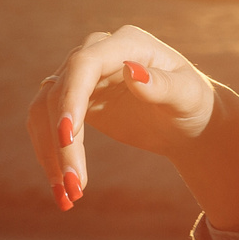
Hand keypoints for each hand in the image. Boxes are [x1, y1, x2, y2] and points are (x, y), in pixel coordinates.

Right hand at [23, 25, 238, 229]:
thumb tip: (132, 72)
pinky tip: (62, 188)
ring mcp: (81, 77)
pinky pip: (47, 125)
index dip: (71, 98)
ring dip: (50, 153)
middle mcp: (96, 53)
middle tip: (75, 186)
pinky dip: (49, 155)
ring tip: (67, 195)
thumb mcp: (186, 95)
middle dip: (62, 143)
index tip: (67, 137)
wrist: (187, 120)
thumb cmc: (193, 102)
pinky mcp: (74, 101)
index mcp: (125, 43)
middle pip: (60, 93)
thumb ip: (162, 85)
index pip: (84, 64)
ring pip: (46, 110)